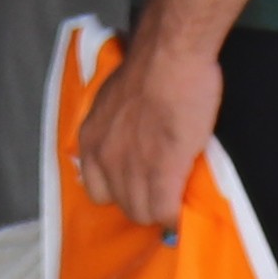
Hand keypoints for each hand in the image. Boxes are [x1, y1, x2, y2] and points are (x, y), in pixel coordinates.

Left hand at [73, 21, 220, 232]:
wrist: (169, 60)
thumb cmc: (149, 70)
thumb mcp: (114, 101)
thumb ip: (115, 127)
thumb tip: (129, 138)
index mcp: (91, 140)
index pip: (96, 190)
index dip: (121, 192)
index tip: (139, 187)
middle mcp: (104, 159)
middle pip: (122, 205)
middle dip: (144, 204)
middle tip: (164, 194)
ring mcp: (131, 169)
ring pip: (142, 213)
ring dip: (161, 212)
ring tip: (178, 202)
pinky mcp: (161, 172)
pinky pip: (165, 212)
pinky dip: (176, 217)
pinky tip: (186, 213)